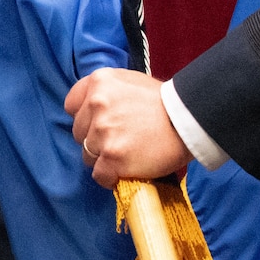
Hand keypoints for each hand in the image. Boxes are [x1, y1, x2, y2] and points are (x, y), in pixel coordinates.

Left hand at [65, 68, 189, 186]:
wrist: (188, 120)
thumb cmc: (163, 102)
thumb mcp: (130, 82)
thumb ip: (107, 93)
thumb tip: (91, 110)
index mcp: (99, 82)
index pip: (71, 105)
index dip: (85, 118)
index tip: (98, 124)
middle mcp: (96, 104)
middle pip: (79, 133)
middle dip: (95, 139)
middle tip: (119, 141)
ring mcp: (103, 131)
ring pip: (87, 155)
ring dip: (103, 159)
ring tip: (126, 155)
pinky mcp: (112, 156)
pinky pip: (99, 175)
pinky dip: (110, 177)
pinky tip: (125, 171)